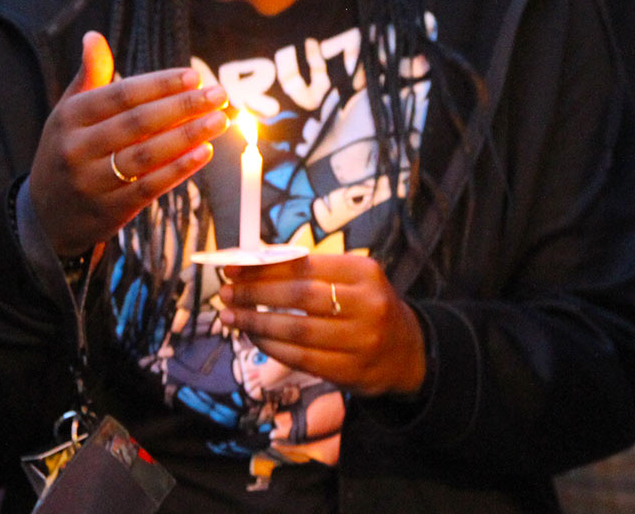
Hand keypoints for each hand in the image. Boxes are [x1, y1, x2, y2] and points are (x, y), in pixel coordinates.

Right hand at [27, 32, 226, 257]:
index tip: (194, 76)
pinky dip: (178, 170)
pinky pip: (148, 188)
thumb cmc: (67, 152)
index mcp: (69, 117)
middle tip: (218, 95)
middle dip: (183, 106)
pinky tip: (204, 152)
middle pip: (137, 123)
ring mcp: (91, 182)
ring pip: (146, 156)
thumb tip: (93, 36)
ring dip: (188, 137)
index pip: (121, 95)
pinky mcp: (109, 211)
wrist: (45, 216)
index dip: (159, 85)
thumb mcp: (68, 114)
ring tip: (220, 120)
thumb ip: (89, 77)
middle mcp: (77, 148)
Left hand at [219, 253, 427, 398]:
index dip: (265, 267)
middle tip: (226, 293)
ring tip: (230, 317)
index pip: (305, 266)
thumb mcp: (352, 280)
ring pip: (296, 330)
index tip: (233, 267)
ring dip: (256, 323)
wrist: (407, 353)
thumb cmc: (368, 308)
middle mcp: (367, 304)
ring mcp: (360, 340)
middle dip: (255, 293)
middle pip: (299, 296)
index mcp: (365, 272)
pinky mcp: (350, 370)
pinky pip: (300, 358)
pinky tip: (254, 338)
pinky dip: (271, 347)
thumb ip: (310, 271)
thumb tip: (253, 264)